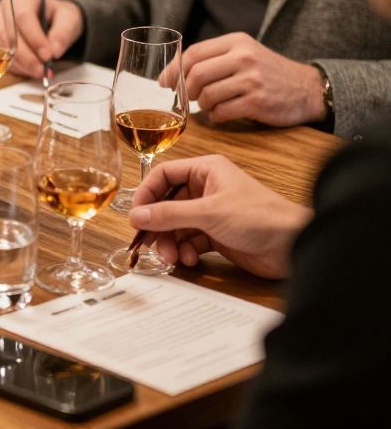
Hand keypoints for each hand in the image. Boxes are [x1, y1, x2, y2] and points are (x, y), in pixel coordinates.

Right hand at [0, 0, 82, 78]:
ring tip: (39, 72)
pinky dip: (16, 67)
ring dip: (20, 63)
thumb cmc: (58, 16)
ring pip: (2, 46)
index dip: (34, 38)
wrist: (51, 20)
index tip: (48, 55)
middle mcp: (6, 8)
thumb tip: (54, 51)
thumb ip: (63, 32)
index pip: (23, 16)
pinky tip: (30, 71)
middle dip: (25, 55)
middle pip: (9, 32)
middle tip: (42, 69)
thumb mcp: (69, 18)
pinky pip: (1, 56)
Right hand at [129, 155, 311, 278]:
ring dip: (170, 242)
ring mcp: (211, 212)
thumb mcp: (209, 213)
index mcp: (205, 170)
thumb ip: (169, 214)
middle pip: (167, 203)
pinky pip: (189, 241)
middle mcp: (206, 189)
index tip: (135, 215)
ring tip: (172, 258)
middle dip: (158, 225)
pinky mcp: (217, 235)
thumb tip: (136, 216)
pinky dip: (185, 251)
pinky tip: (190, 260)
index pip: (163, 175)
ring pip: (176, 225)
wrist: (295, 246)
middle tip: (150, 244)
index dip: (147, 194)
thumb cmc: (259, 217)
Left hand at [164, 32, 326, 126]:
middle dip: (186, 90)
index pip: (193, 53)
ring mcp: (252, 79)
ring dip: (202, 105)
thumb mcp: (244, 54)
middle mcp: (244, 57)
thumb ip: (213, 59)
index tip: (165, 83)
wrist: (307, 89)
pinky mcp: (258, 101)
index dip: (174, 70)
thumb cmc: (267, 73)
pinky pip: (222, 112)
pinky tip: (222, 114)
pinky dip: (216, 116)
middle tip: (188, 97)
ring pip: (207, 94)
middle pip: (196, 74)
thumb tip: (170, 75)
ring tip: (210, 105)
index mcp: (236, 42)